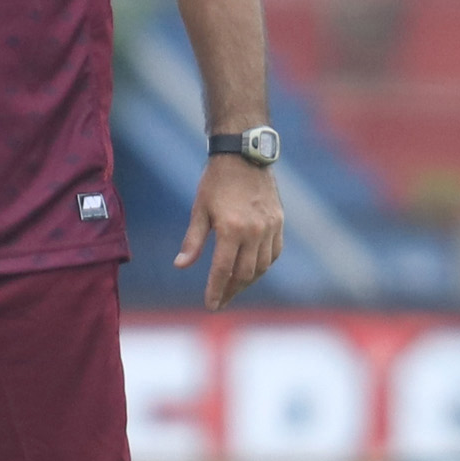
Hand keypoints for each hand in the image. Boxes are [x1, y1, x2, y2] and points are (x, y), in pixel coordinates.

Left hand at [178, 157, 284, 310]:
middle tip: (220, 301)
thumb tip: (180, 265)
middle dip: (231, 291)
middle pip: (244, 273)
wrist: (245, 155)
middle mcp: (254, 231)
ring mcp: (269, 227)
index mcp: (231, 229)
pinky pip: (273, 253)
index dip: (216, 290)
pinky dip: (263, 266)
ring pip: (261, 267)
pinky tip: (252, 271)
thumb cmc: (216, 181)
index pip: (223, 270)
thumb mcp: (199, 209)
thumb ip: (192, 240)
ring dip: (247, 281)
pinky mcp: (278, 222)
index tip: (211, 305)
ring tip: (234, 288)